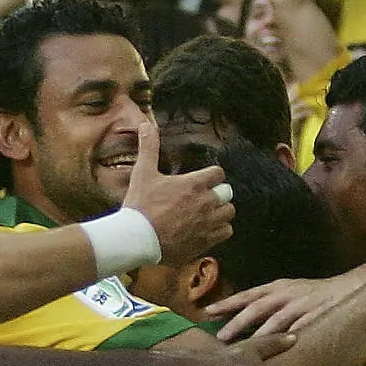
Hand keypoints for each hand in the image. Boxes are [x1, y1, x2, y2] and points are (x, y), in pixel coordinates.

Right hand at [120, 119, 233, 266]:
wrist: (137, 239)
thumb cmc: (140, 206)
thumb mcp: (143, 173)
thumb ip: (148, 147)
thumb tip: (146, 125)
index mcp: (194, 184)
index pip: (218, 173)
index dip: (211, 175)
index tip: (202, 179)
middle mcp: (206, 203)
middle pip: (227, 193)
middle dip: (217, 193)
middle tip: (202, 197)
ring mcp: (208, 223)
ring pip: (228, 213)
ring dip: (220, 211)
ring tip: (207, 213)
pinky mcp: (206, 241)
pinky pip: (226, 232)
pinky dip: (220, 229)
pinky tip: (207, 228)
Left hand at [209, 274, 355, 338]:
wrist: (351, 289)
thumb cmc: (315, 294)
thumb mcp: (289, 292)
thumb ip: (268, 304)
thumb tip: (243, 320)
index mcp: (278, 287)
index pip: (248, 295)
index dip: (227, 303)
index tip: (208, 311)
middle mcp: (287, 294)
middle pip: (257, 308)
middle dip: (237, 323)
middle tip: (220, 338)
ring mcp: (302, 305)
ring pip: (276, 320)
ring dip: (259, 335)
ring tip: (245, 349)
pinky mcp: (317, 317)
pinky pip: (300, 330)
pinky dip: (288, 340)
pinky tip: (278, 353)